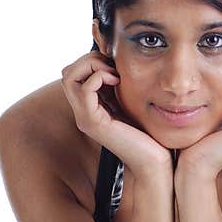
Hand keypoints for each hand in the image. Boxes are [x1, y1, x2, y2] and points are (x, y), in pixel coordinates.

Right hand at [61, 49, 172, 179]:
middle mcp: (83, 112)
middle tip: (114, 66)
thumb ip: (120, 88)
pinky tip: (117, 80)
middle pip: (68, 72)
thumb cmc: (148, 134)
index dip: (93, 61)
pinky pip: (84, 89)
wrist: (153, 161)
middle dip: (90, 60)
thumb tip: (118, 62)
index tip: (116, 64)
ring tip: (115, 73)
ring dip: (92, 66)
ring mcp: (85, 118)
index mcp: (91, 107)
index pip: (75, 73)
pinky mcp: (93, 122)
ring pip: (69, 77)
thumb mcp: (132, 104)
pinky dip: (98, 77)